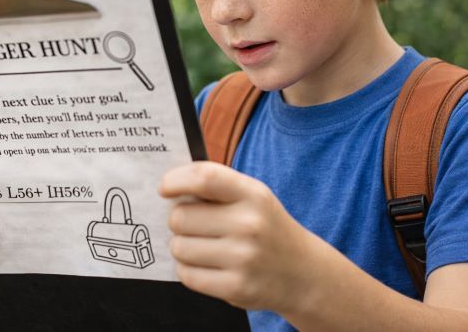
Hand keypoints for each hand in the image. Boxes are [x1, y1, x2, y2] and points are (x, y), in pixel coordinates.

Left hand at [159, 161, 314, 312]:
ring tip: (202, 246)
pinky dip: (188, 270)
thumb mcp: (253, 197)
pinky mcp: (236, 288)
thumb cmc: (266, 227)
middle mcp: (250, 225)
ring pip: (179, 247)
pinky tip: (206, 265)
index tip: (164, 188)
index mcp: (253, 194)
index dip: (176, 180)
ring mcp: (244, 259)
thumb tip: (169, 186)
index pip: (204, 178)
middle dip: (178, 220)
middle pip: (181, 217)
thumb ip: (216, 186)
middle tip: (193, 224)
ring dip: (182, 246)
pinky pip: (187, 275)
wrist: (303, 273)